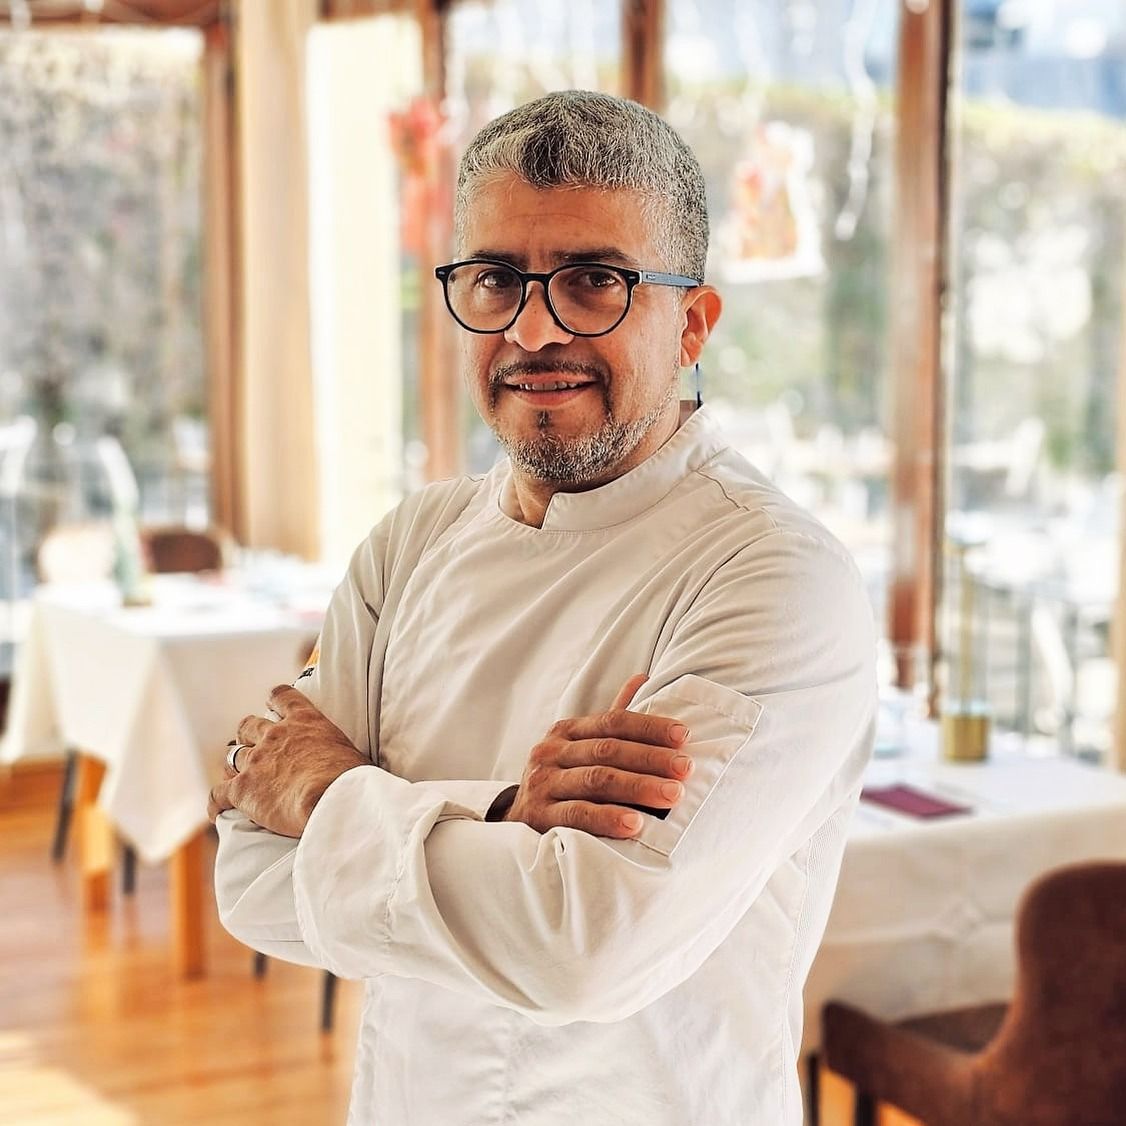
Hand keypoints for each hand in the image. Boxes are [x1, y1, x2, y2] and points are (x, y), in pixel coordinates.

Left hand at [207, 684, 369, 836]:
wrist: (332, 799)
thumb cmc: (352, 779)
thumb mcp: (349, 751)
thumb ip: (336, 751)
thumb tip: (349, 767)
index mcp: (304, 721)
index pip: (282, 697)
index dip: (273, 700)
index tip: (271, 704)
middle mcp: (275, 735)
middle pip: (248, 726)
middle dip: (247, 736)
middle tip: (253, 749)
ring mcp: (255, 761)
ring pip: (233, 757)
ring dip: (235, 767)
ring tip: (237, 778)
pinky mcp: (242, 789)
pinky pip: (218, 793)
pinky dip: (216, 802)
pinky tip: (217, 810)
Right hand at [504, 674, 693, 839]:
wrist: (517, 821)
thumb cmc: (562, 780)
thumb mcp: (581, 747)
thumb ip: (612, 720)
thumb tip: (642, 678)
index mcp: (567, 731)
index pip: (612, 722)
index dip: (648, 726)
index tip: (683, 735)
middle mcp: (552, 752)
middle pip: (607, 750)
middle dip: (650, 758)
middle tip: (685, 769)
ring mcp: (543, 784)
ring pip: (596, 780)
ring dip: (637, 787)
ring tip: (671, 794)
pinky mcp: (539, 816)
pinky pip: (577, 815)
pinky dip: (607, 818)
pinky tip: (635, 824)